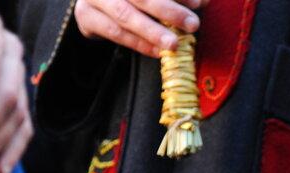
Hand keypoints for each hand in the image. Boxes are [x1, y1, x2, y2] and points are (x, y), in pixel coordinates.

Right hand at [74, 0, 207, 57]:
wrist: (97, 5)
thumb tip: (203, 2)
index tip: (198, 3)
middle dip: (168, 11)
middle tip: (192, 25)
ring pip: (126, 15)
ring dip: (153, 32)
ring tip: (174, 44)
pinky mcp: (86, 17)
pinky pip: (116, 33)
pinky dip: (140, 44)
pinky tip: (158, 51)